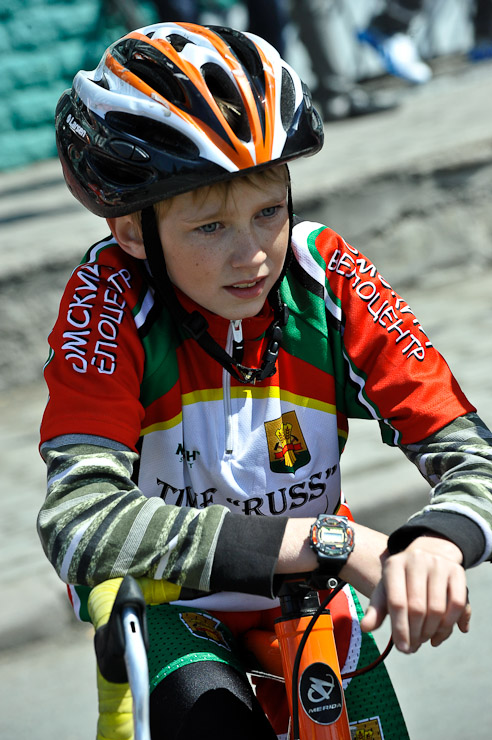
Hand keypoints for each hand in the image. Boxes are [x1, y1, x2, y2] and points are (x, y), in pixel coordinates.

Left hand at [360, 535, 470, 652]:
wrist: (428, 554)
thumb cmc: (402, 580)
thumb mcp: (386, 589)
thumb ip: (376, 609)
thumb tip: (365, 627)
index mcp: (394, 565)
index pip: (397, 602)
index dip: (400, 629)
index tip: (402, 648)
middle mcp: (417, 560)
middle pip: (418, 608)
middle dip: (415, 634)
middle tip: (413, 647)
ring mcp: (438, 564)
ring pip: (438, 609)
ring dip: (432, 632)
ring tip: (424, 640)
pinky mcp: (457, 571)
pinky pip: (458, 604)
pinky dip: (450, 624)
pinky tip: (439, 635)